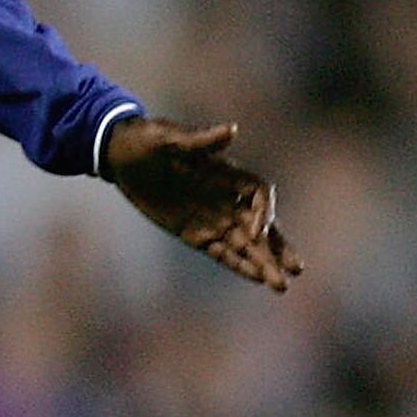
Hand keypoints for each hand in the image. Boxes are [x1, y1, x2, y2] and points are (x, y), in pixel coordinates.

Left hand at [105, 116, 300, 291]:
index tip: (254, 230)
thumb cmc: (146, 139)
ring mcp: (211, 217)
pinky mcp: (193, 233)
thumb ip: (201, 140)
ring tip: (281, 286)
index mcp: (226, 172)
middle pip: (261, 225)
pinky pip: (220, 252)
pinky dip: (237, 265)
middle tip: (297, 270)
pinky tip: (256, 278)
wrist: (120, 155)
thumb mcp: (168, 137)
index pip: (258, 193)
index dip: (263, 212)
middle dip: (278, 247)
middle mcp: (225, 197)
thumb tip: (231, 130)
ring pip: (244, 244)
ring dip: (263, 263)